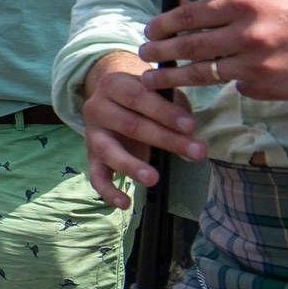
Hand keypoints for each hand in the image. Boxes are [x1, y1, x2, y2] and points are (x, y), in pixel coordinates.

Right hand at [80, 50, 196, 207]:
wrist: (110, 97)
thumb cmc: (141, 95)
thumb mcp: (154, 88)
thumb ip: (171, 103)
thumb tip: (191, 131)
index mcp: (113, 84)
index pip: (139, 97)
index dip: (165, 112)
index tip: (191, 126)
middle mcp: (97, 107)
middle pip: (130, 125)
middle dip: (166, 140)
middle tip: (197, 152)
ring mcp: (91, 134)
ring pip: (110, 152)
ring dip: (133, 166)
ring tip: (153, 178)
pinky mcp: (90, 156)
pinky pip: (96, 176)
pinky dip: (108, 192)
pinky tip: (125, 203)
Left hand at [138, 0, 287, 101]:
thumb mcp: (267, 1)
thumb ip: (229, 10)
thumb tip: (188, 14)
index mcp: (245, 4)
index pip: (190, 15)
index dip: (164, 25)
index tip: (149, 32)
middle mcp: (246, 34)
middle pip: (189, 46)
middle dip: (161, 53)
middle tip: (143, 58)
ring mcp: (256, 65)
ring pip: (204, 73)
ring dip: (175, 77)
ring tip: (155, 80)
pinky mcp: (266, 88)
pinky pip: (238, 87)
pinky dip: (232, 84)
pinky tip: (233, 81)